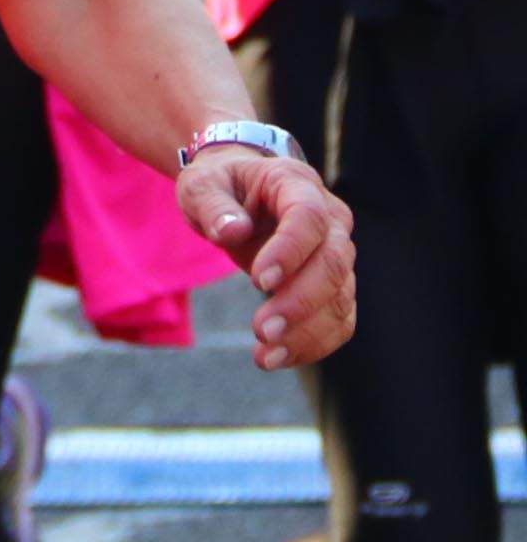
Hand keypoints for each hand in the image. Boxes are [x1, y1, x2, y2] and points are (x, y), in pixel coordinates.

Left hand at [181, 147, 357, 367]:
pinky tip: (279, 358)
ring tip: (266, 356)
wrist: (241, 191)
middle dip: (300, 301)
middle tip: (262, 331)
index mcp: (297, 184)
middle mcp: (331, 220)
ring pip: (341, 298)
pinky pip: (338, 319)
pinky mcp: (334, 285)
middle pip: (333, 263)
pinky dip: (314, 343)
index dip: (290, 250)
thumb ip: (213, 205)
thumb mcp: (201, 184)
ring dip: (308, 333)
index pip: (308, 217)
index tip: (258, 281)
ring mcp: (338, 254)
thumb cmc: (220, 184)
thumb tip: (232, 232)